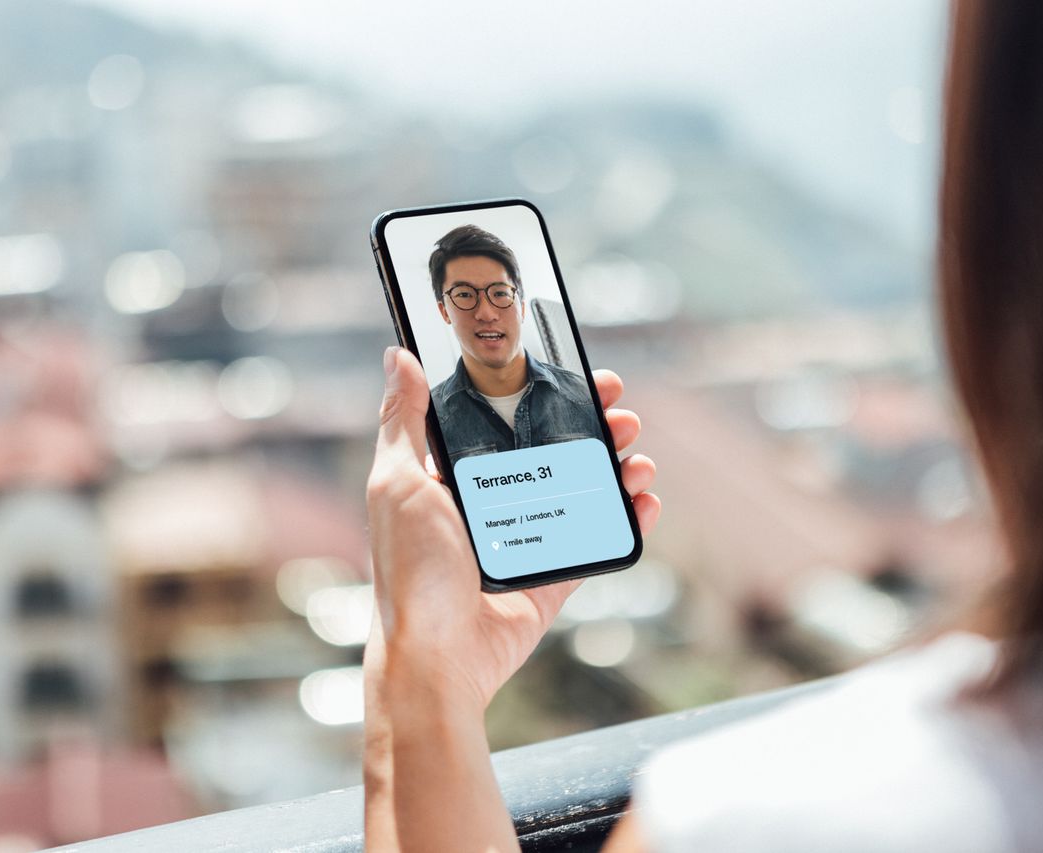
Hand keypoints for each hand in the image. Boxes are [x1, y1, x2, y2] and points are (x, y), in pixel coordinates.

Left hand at [365, 347, 659, 708]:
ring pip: (584, 490)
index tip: (576, 369)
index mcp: (455, 474)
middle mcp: (494, 502)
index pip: (506, 418)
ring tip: (637, 455)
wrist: (437, 657)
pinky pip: (598, 541)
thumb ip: (404, 420)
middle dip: (593, 424)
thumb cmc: (409, 570)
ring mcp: (527, 539)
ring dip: (618, 466)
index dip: (543, 391)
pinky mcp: (553, 577)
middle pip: (555, 449)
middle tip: (622, 410)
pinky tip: (644, 500)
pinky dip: (627, 518)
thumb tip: (398, 355)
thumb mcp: (398, 483)